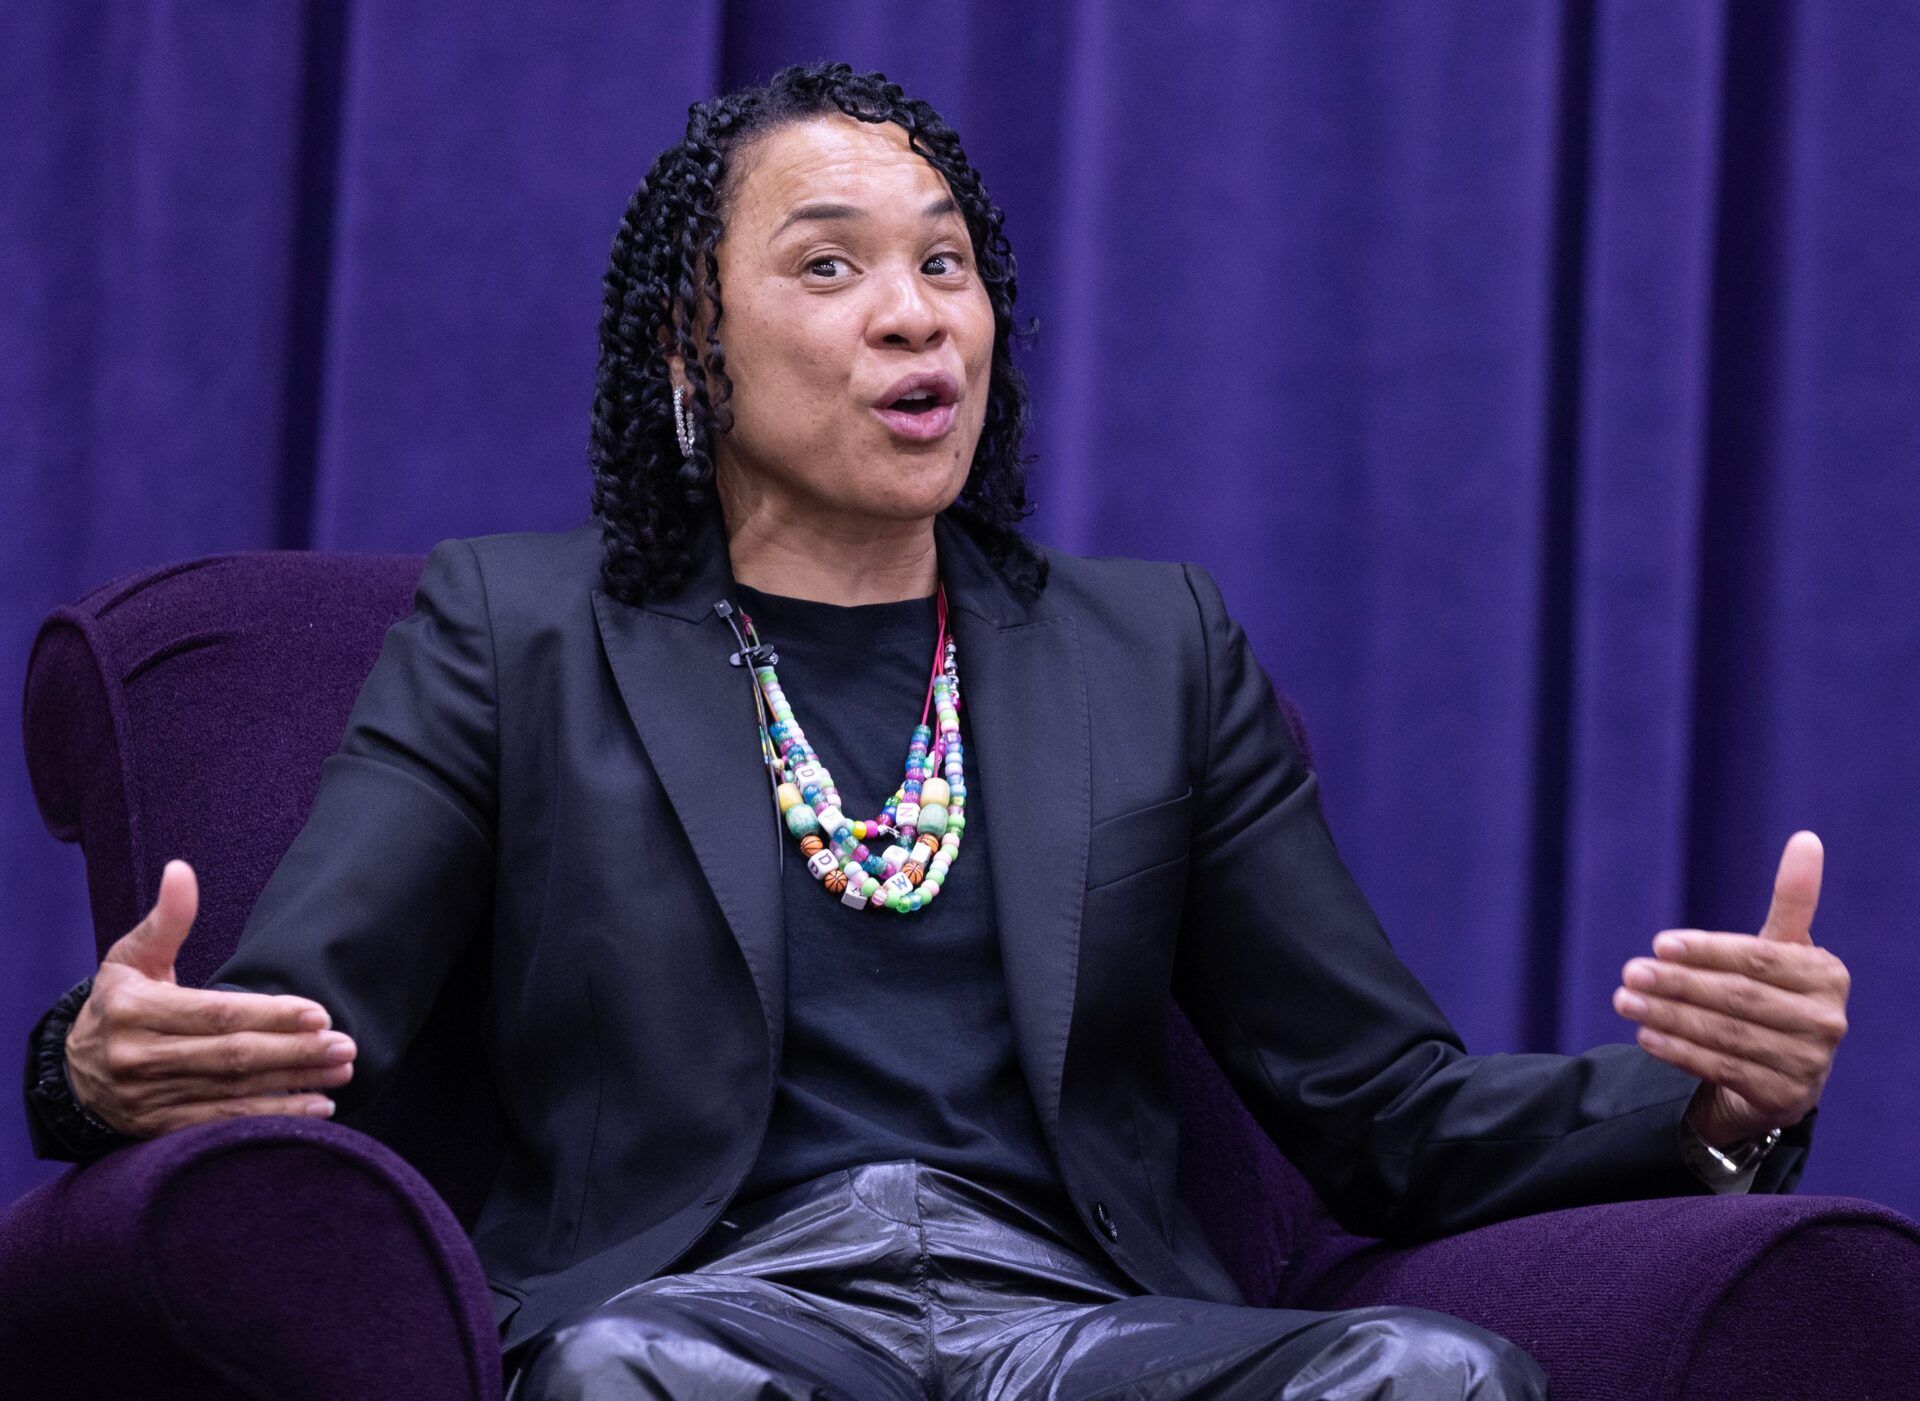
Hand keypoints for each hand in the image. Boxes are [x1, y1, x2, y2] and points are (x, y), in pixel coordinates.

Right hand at [64, 859, 356, 1137]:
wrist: (70, 1074)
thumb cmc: (117, 1003)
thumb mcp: (131, 957)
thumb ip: (166, 920)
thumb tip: (181, 870)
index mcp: (134, 1010)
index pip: (215, 1014)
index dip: (269, 1015)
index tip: (319, 1013)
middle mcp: (138, 1057)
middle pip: (231, 1056)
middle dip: (294, 1052)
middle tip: (345, 1045)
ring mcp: (148, 1098)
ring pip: (234, 1091)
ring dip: (294, 1083)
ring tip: (341, 1071)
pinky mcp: (159, 1127)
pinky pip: (223, 1122)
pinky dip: (271, 1116)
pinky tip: (315, 1106)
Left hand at [1611, 830, 1848, 1148]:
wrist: (1781, 1073)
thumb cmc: (1774, 995)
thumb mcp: (1782, 950)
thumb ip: (1792, 900)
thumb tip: (1806, 838)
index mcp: (1826, 976)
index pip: (1758, 959)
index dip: (1706, 951)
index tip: (1658, 943)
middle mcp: (1827, 1022)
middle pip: (1739, 998)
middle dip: (1679, 984)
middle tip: (1630, 971)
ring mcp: (1808, 1064)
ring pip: (1726, 1034)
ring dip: (1668, 1016)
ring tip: (1624, 1000)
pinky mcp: (1783, 1099)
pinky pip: (1721, 1069)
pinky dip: (1679, 1051)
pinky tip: (1645, 1035)